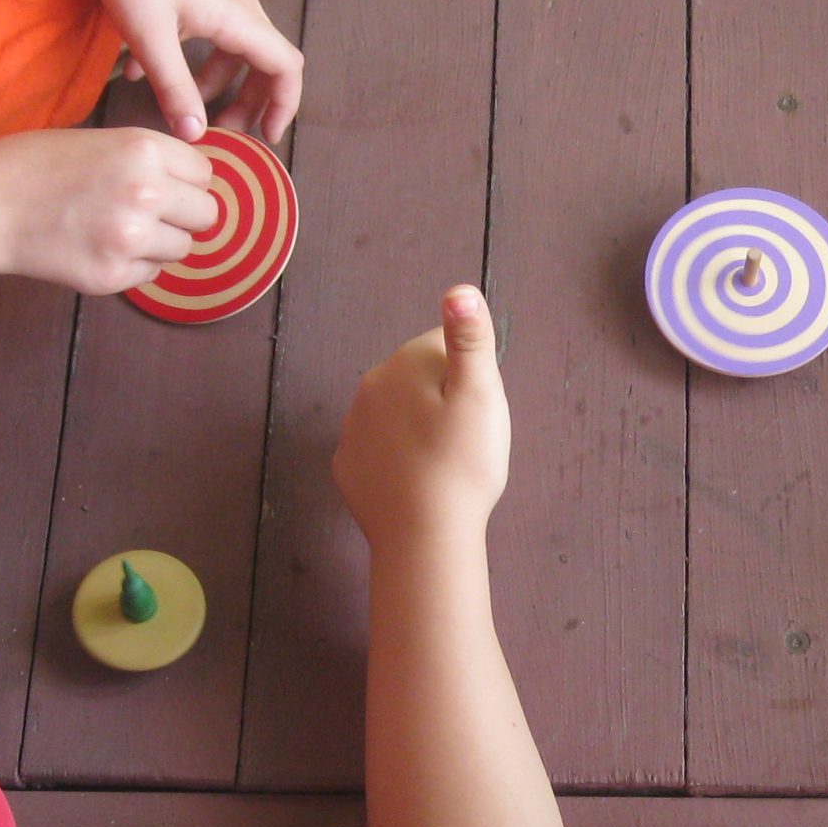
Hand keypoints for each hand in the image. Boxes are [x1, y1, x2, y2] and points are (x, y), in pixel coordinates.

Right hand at [0, 125, 218, 294]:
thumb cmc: (36, 165)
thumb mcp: (103, 140)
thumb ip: (152, 161)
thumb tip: (196, 186)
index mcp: (145, 151)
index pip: (205, 174)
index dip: (186, 181)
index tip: (167, 185)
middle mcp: (146, 194)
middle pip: (206, 215)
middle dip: (183, 214)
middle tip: (149, 212)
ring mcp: (131, 239)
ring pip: (182, 248)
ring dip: (160, 242)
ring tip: (118, 228)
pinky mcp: (113, 275)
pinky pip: (151, 273)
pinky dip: (134, 264)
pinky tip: (99, 246)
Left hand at [78, 0, 306, 141]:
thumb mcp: (149, 37)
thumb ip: (174, 88)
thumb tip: (195, 135)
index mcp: (238, 15)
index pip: (285, 67)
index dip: (283, 105)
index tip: (266, 138)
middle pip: (264, 59)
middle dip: (248, 99)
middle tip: (224, 129)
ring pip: (235, 45)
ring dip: (216, 79)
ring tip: (184, 104)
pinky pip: (211, 26)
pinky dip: (191, 55)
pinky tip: (144, 70)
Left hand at [334, 287, 511, 547]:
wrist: (422, 536)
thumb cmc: (461, 464)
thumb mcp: (480, 397)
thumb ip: (469, 339)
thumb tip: (459, 289)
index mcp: (403, 363)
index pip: (445, 346)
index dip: (471, 376)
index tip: (479, 413)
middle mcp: (368, 386)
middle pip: (419, 378)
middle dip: (443, 399)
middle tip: (466, 440)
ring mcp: (351, 428)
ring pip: (396, 412)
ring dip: (419, 426)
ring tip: (444, 463)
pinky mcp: (347, 466)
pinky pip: (379, 447)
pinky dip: (397, 457)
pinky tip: (417, 481)